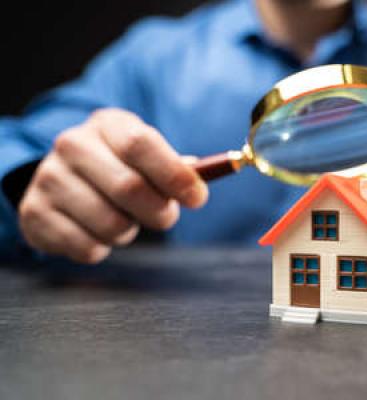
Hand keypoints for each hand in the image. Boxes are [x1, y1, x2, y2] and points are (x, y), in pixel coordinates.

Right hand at [18, 108, 207, 263]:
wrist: (66, 180)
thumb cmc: (121, 168)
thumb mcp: (148, 158)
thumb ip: (177, 169)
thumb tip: (199, 183)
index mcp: (107, 125)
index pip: (141, 144)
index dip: (174, 175)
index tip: (197, 197)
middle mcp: (72, 145)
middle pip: (128, 187)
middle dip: (159, 211)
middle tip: (165, 217)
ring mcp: (49, 178)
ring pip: (111, 224)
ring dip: (130, 232)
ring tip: (125, 220)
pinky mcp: (34, 214)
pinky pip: (87, 247)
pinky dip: (104, 248)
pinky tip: (97, 231)